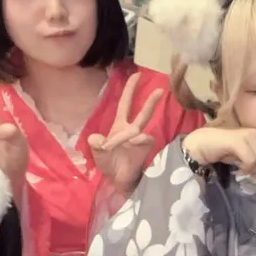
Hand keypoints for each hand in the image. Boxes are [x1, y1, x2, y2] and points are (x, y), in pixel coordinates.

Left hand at [87, 72, 164, 194]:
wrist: (118, 180)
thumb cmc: (108, 164)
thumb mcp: (97, 152)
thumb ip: (95, 144)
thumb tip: (97, 139)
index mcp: (120, 125)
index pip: (126, 103)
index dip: (130, 89)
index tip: (137, 75)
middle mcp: (132, 130)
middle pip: (142, 112)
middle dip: (151, 101)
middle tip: (160, 89)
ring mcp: (140, 140)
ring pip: (141, 128)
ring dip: (132, 131)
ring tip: (131, 135)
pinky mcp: (145, 149)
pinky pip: (144, 139)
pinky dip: (137, 140)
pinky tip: (131, 146)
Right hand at [181, 127, 255, 178]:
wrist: (203, 146)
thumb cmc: (226, 151)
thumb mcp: (249, 154)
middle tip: (253, 174)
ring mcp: (248, 135)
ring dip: (254, 171)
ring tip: (243, 170)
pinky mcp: (238, 141)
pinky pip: (251, 160)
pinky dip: (245, 168)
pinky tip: (237, 168)